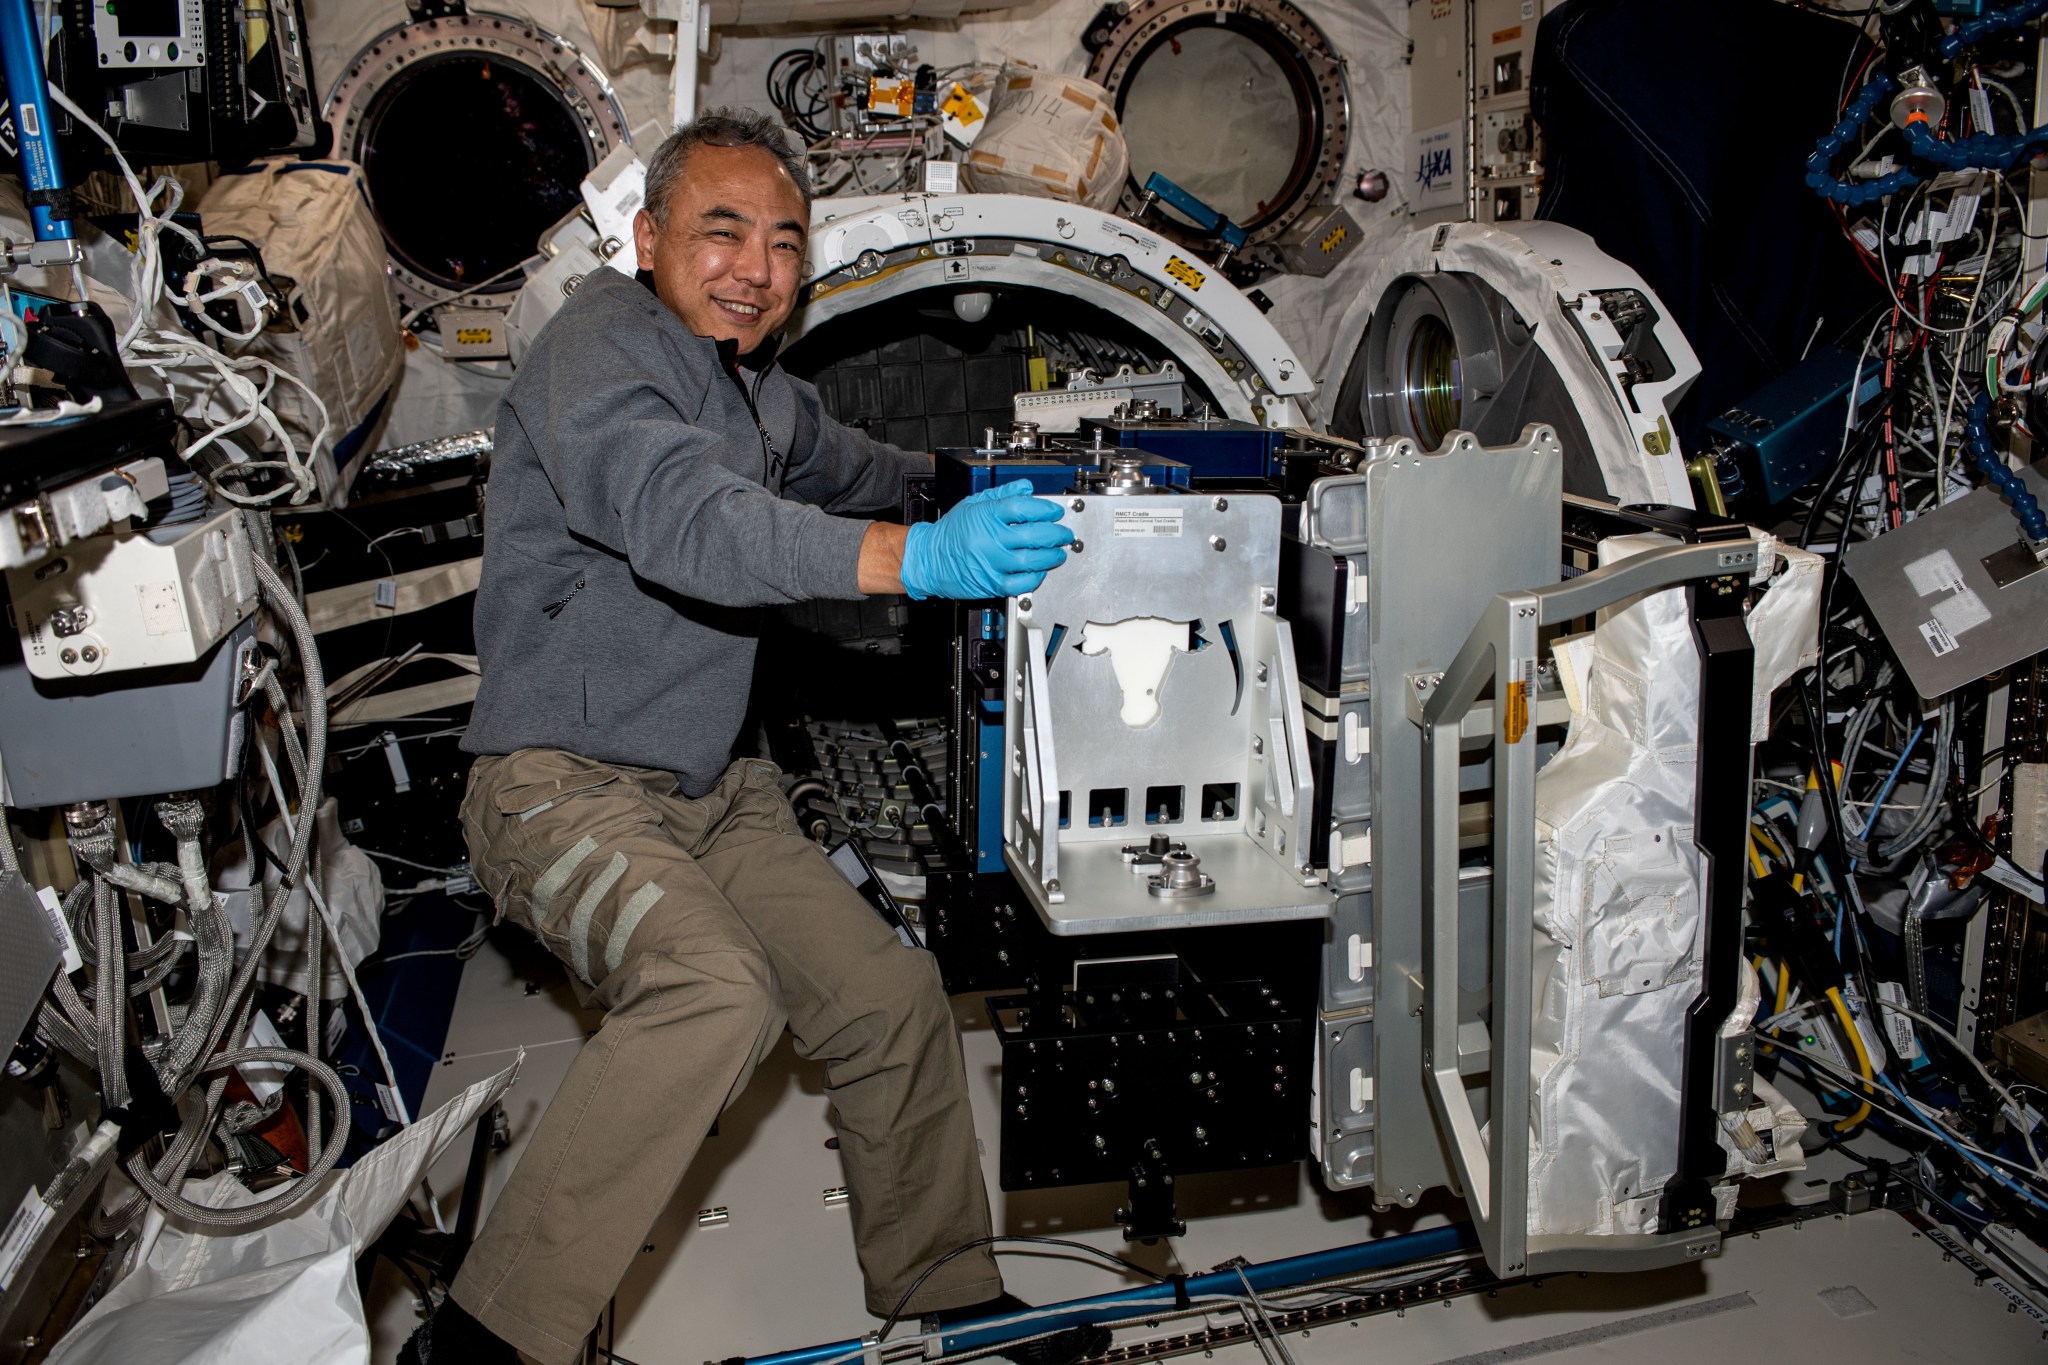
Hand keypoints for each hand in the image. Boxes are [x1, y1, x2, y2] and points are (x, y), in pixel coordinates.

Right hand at [899, 481, 1073, 600]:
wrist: (928, 559)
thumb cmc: (949, 533)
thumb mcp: (973, 504)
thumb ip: (1002, 495)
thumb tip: (1026, 487)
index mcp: (986, 515)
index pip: (1023, 507)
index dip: (1044, 509)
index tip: (1054, 511)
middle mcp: (990, 538)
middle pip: (1033, 534)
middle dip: (1056, 533)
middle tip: (1064, 534)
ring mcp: (991, 562)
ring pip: (1032, 559)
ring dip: (1051, 556)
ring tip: (1058, 552)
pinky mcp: (991, 583)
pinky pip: (1021, 582)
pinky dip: (1035, 576)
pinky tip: (1040, 570)